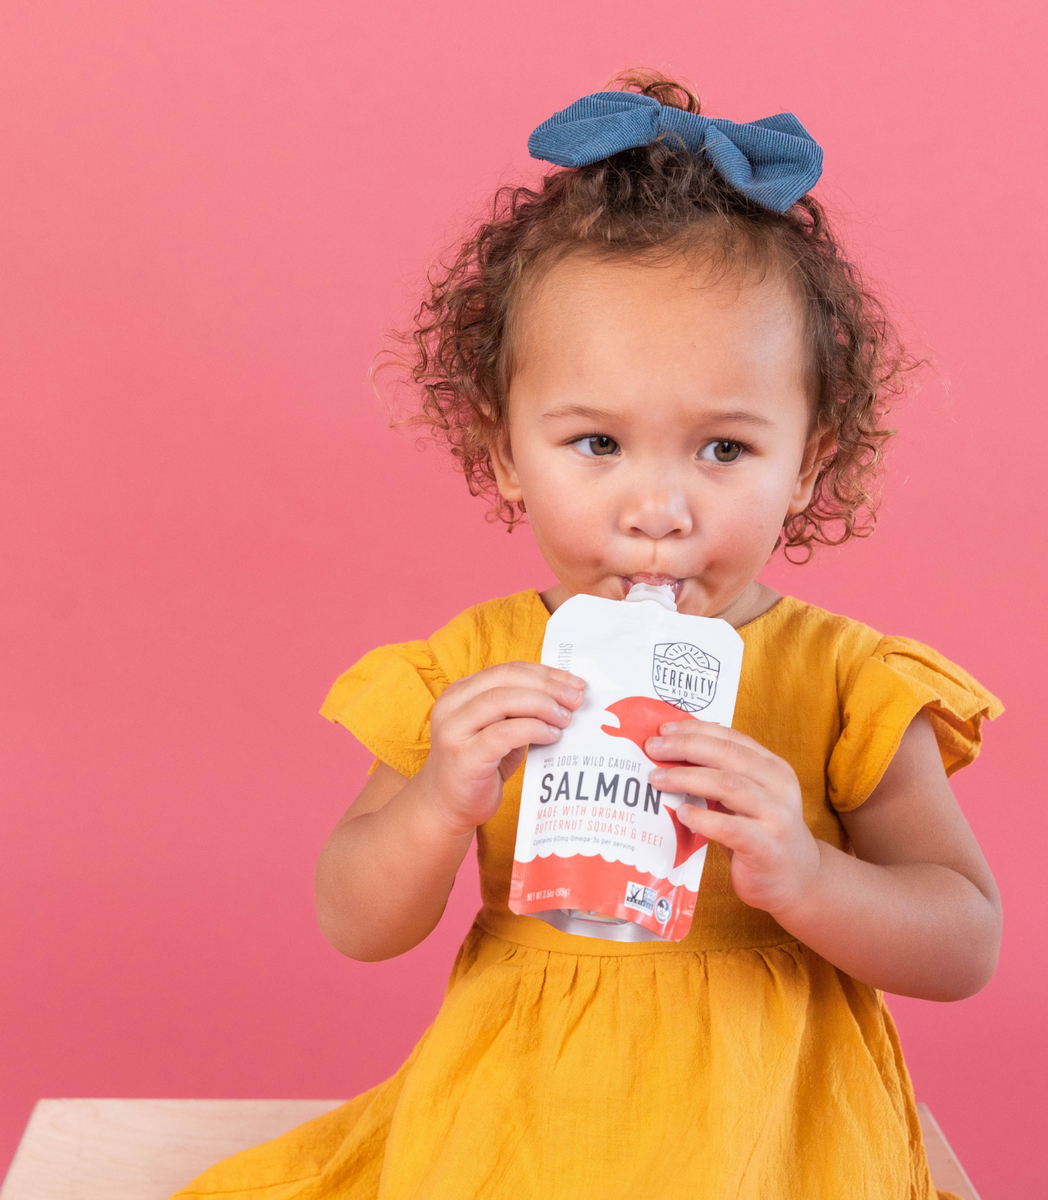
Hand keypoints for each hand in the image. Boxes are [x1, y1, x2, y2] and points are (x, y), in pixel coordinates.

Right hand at [420, 662, 584, 834]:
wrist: (446, 808)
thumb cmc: (479, 767)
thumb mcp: (497, 730)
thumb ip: (519, 710)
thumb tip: (565, 696)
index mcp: (460, 692)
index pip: (507, 670)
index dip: (544, 672)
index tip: (574, 682)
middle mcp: (452, 705)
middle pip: (505, 679)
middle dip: (547, 685)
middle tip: (576, 698)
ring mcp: (453, 730)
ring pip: (502, 700)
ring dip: (541, 704)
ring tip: (565, 718)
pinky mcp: (463, 757)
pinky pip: (504, 733)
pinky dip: (533, 729)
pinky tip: (551, 735)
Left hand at [646, 721, 820, 916]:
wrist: (798, 880)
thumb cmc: (760, 834)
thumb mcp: (747, 799)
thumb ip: (721, 777)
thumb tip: (669, 756)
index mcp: (773, 768)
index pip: (732, 738)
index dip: (696, 730)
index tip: (664, 729)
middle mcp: (779, 786)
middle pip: (728, 755)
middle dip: (686, 747)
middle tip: (653, 748)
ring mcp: (776, 817)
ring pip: (729, 785)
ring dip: (688, 778)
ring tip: (658, 779)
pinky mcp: (767, 848)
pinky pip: (731, 828)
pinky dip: (703, 818)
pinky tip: (682, 813)